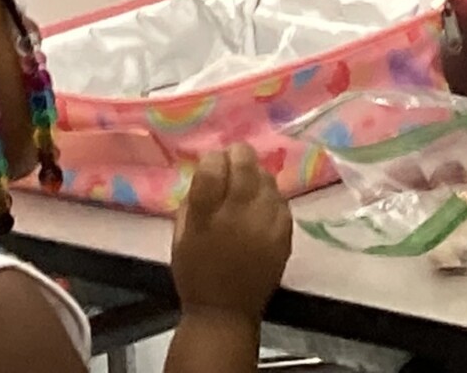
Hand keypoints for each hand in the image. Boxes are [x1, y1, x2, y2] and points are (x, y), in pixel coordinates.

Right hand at [171, 144, 291, 320]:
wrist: (226, 311)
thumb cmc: (196, 274)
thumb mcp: (181, 237)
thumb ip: (193, 201)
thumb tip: (208, 170)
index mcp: (206, 217)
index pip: (213, 168)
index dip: (213, 158)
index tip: (213, 160)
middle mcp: (239, 214)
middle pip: (245, 164)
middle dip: (238, 154)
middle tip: (234, 157)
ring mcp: (267, 220)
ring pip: (266, 177)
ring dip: (255, 173)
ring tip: (246, 183)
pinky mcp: (286, 229)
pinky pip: (279, 197)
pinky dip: (269, 195)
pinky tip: (260, 204)